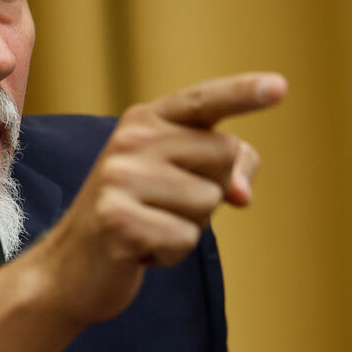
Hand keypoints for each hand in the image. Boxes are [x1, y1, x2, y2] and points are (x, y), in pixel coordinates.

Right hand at [0, 72, 286, 351]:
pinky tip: (139, 249)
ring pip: (209, 201)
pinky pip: (185, 238)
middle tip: (164, 206)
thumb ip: (222, 169)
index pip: (203, 100)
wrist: (70, 266)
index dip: (243, 93)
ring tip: (151, 226)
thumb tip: (242, 192)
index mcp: (145, 121)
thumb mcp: (177, 180)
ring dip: (189, 226)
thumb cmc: (135, 216)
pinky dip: (170, 253)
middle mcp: (131, 140)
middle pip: (224, 155)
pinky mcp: (117, 219)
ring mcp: (120, 178)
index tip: (280, 86)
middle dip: (210, 190)